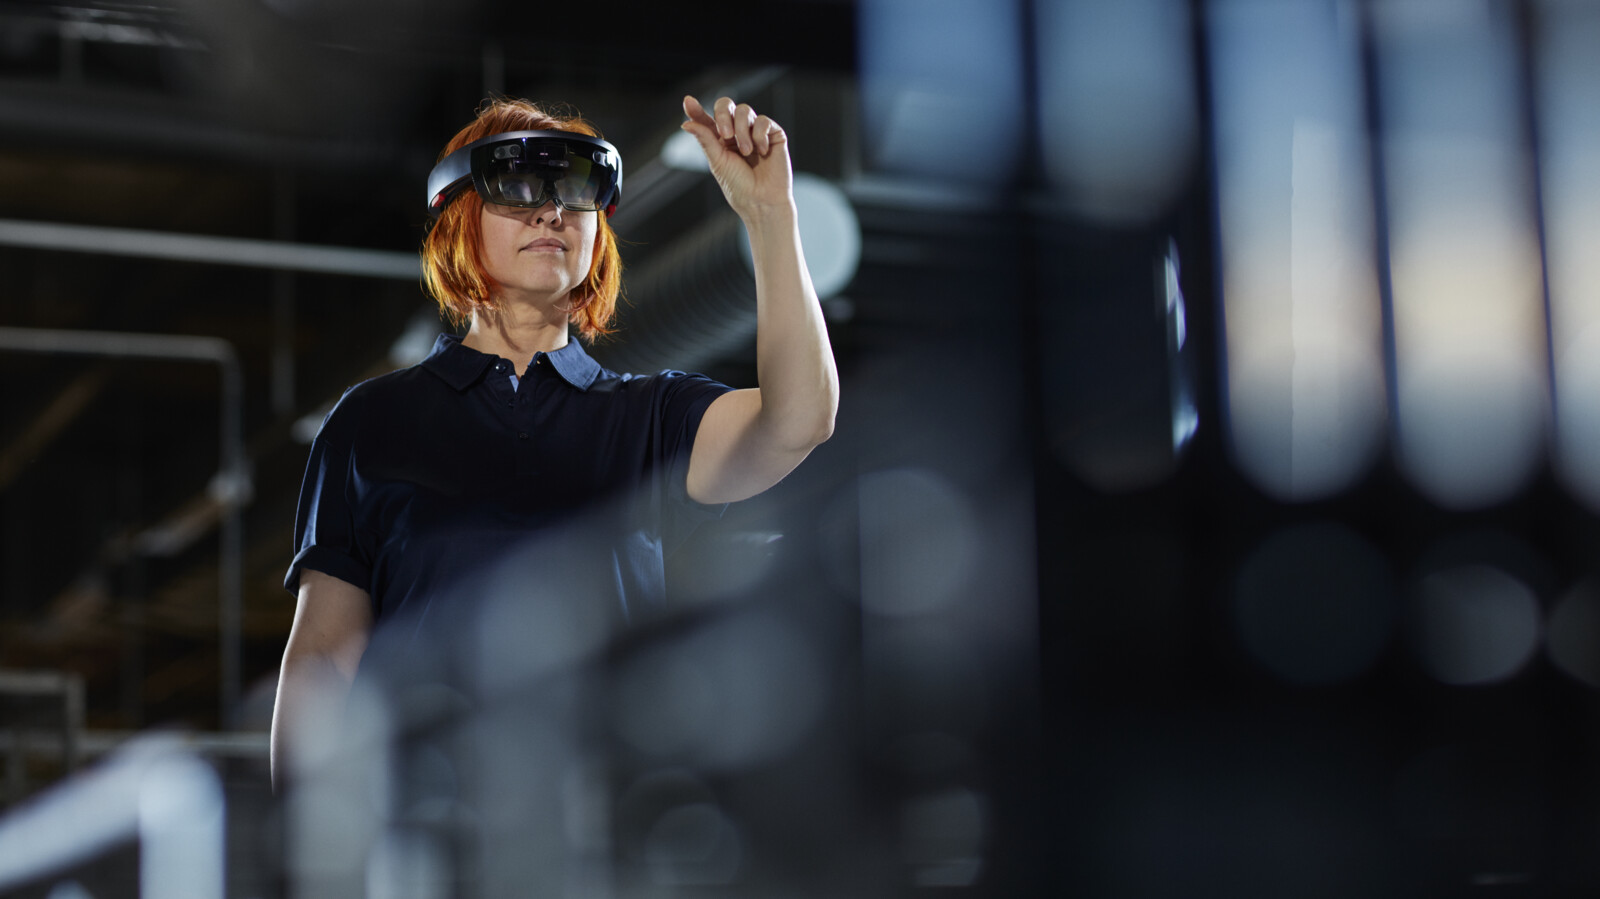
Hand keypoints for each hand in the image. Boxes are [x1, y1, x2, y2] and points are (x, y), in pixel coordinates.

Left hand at [680, 95, 793, 221]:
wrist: (763, 201)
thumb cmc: (740, 186)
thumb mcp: (717, 161)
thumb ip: (705, 139)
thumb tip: (686, 124)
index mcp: (720, 140)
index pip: (706, 119)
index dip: (696, 110)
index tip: (688, 102)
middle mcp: (737, 132)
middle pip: (726, 106)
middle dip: (723, 115)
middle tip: (725, 135)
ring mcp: (755, 131)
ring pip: (744, 111)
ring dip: (742, 131)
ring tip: (746, 152)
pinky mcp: (773, 134)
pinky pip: (763, 121)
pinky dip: (760, 135)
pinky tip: (762, 152)